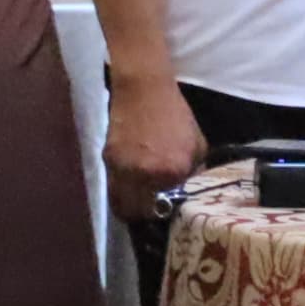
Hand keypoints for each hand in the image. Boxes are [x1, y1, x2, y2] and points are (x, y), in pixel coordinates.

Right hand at [103, 73, 205, 225]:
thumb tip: (190, 192)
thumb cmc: (175, 114)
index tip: (168, 212)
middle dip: (147, 216)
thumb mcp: (197, 143)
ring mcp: (124, 169)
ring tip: (137, 205)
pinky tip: (128, 187)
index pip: (169, 207)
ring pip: (122, 205)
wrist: (144, 90)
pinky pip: (112, 189)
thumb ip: (194, 171)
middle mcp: (147, 174)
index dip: (168, 213)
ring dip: (130, 209)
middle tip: (151, 212)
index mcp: (174, 171)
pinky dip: (119, 193)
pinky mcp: (108, 161)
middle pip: (142, 213)